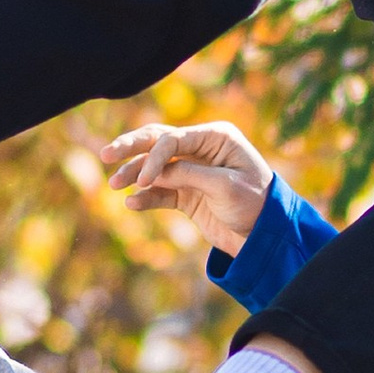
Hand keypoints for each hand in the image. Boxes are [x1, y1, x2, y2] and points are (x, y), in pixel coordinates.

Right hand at [103, 120, 272, 250]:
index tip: (144, 180)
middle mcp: (201, 149)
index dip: (154, 157)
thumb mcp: (225, 187)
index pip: (174, 139)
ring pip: (155, 167)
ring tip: (115, 186)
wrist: (266, 234)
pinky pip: (160, 192)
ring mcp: (192, 171)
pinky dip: (146, 198)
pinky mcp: (187, 194)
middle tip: (106, 154)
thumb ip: (189, 176)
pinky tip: (133, 204)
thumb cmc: (256, 203)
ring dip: (134, 174)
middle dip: (131, 148)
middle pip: (158, 142)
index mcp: (215, 137)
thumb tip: (153, 174)